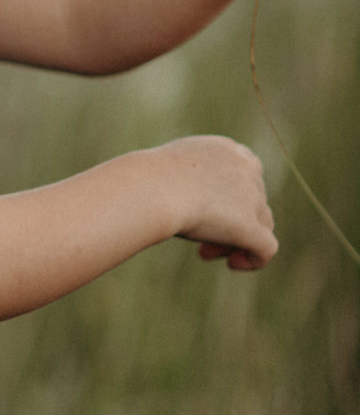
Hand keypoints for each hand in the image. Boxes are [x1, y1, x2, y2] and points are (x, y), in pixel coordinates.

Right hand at [160, 135, 277, 270]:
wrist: (150, 189)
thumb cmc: (148, 178)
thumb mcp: (172, 168)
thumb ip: (189, 178)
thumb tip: (190, 196)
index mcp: (229, 150)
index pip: (244, 177)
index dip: (229, 198)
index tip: (202, 213)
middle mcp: (247, 169)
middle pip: (252, 203)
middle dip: (227, 222)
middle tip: (198, 239)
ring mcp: (252, 196)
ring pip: (261, 225)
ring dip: (235, 240)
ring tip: (205, 252)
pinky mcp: (250, 226)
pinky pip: (266, 249)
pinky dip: (254, 260)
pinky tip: (232, 264)